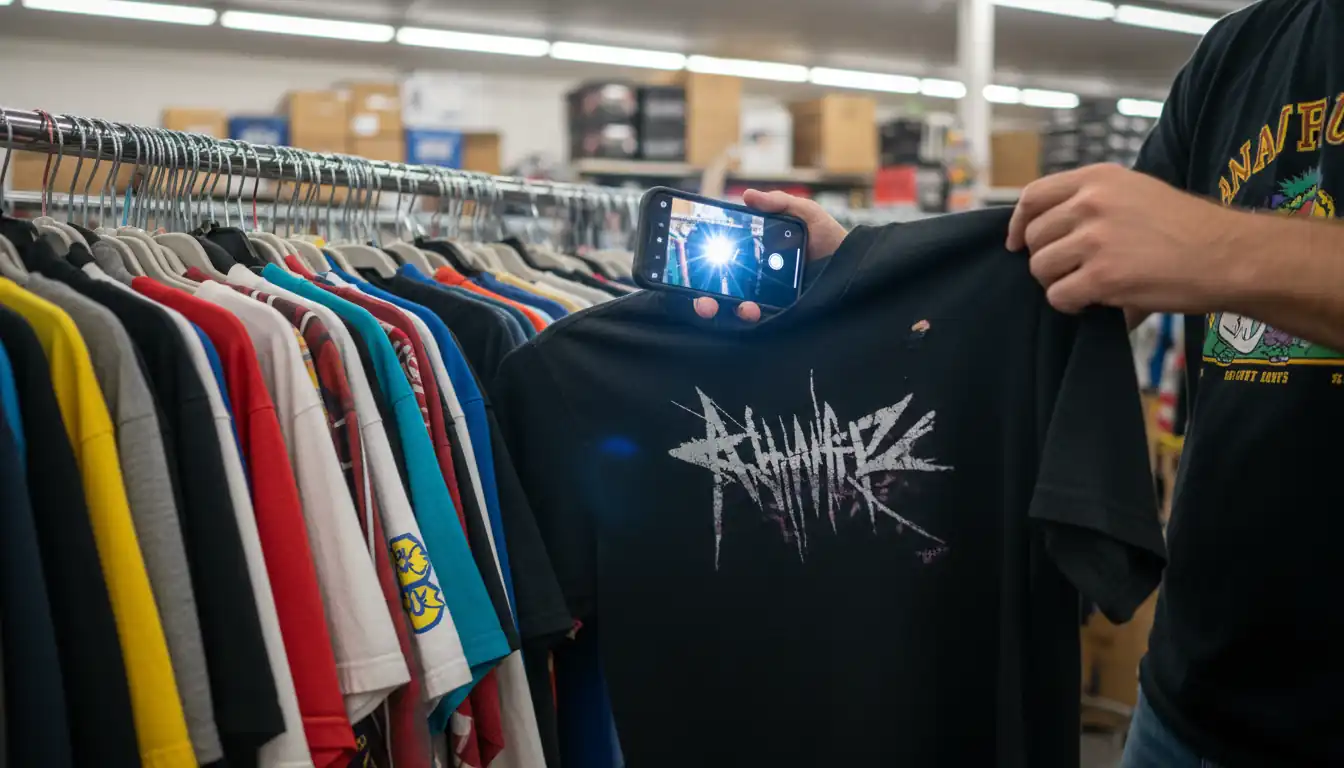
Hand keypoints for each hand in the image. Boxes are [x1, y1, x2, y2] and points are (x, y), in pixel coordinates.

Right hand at [693, 189, 848, 321]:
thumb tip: (749, 197)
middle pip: (722, 291)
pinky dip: (748, 318)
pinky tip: (749, 310)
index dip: (705, 264)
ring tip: (720, 305)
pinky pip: (759, 321)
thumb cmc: (832, 239)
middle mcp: (758, 280)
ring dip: (722, 310)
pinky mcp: (783, 314)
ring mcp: (769, 300)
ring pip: (735, 311)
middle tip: (701, 300)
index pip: (724, 262)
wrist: (857, 264)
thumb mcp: (806, 214)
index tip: (694, 262)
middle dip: (704, 299)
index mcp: (758, 256)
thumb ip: (780, 203)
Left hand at [1007, 163, 1240, 314]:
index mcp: (1097, 179)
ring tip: (1088, 286)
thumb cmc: (1186, 228)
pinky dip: (1070, 305)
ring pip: (1040, 268)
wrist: (1227, 253)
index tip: (1016, 243)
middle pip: (1033, 237)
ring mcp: (1094, 238)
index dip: (1018, 223)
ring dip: (1057, 283)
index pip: (1033, 195)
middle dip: (1046, 259)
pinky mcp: (1101, 275)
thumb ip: (1092, 204)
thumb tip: (1043, 232)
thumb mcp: (1136, 194)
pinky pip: (1058, 296)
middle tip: (1073, 272)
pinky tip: (1095, 302)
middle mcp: (1091, 203)